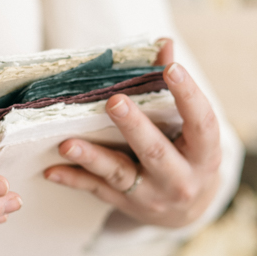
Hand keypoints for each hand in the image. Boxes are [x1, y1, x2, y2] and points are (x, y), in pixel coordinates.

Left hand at [43, 41, 221, 228]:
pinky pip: (96, 190)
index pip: (202, 123)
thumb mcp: (192, 129)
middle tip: (114, 102)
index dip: (189, 95)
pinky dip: (74, 179)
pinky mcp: (126, 204)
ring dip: (92, 158)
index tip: (171, 68)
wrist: (185, 211)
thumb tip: (163, 43)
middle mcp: (180, 179)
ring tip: (67, 143)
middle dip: (134, 127)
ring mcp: (151, 195)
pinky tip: (52, 170)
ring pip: (120, 174)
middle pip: (155, 151)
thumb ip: (176, 87)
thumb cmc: (188, 156)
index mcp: (204, 154)